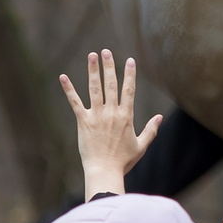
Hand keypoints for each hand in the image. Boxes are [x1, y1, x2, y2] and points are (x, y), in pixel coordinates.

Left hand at [59, 50, 162, 197]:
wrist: (105, 171)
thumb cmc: (123, 162)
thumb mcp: (141, 145)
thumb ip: (151, 130)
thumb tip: (159, 117)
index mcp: (126, 116)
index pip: (129, 90)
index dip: (129, 74)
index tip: (129, 60)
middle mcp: (112, 113)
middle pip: (111, 84)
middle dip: (109, 66)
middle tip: (107, 51)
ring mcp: (97, 116)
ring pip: (95, 89)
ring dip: (93, 71)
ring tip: (92, 56)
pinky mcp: (83, 122)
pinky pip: (75, 102)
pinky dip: (69, 89)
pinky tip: (63, 77)